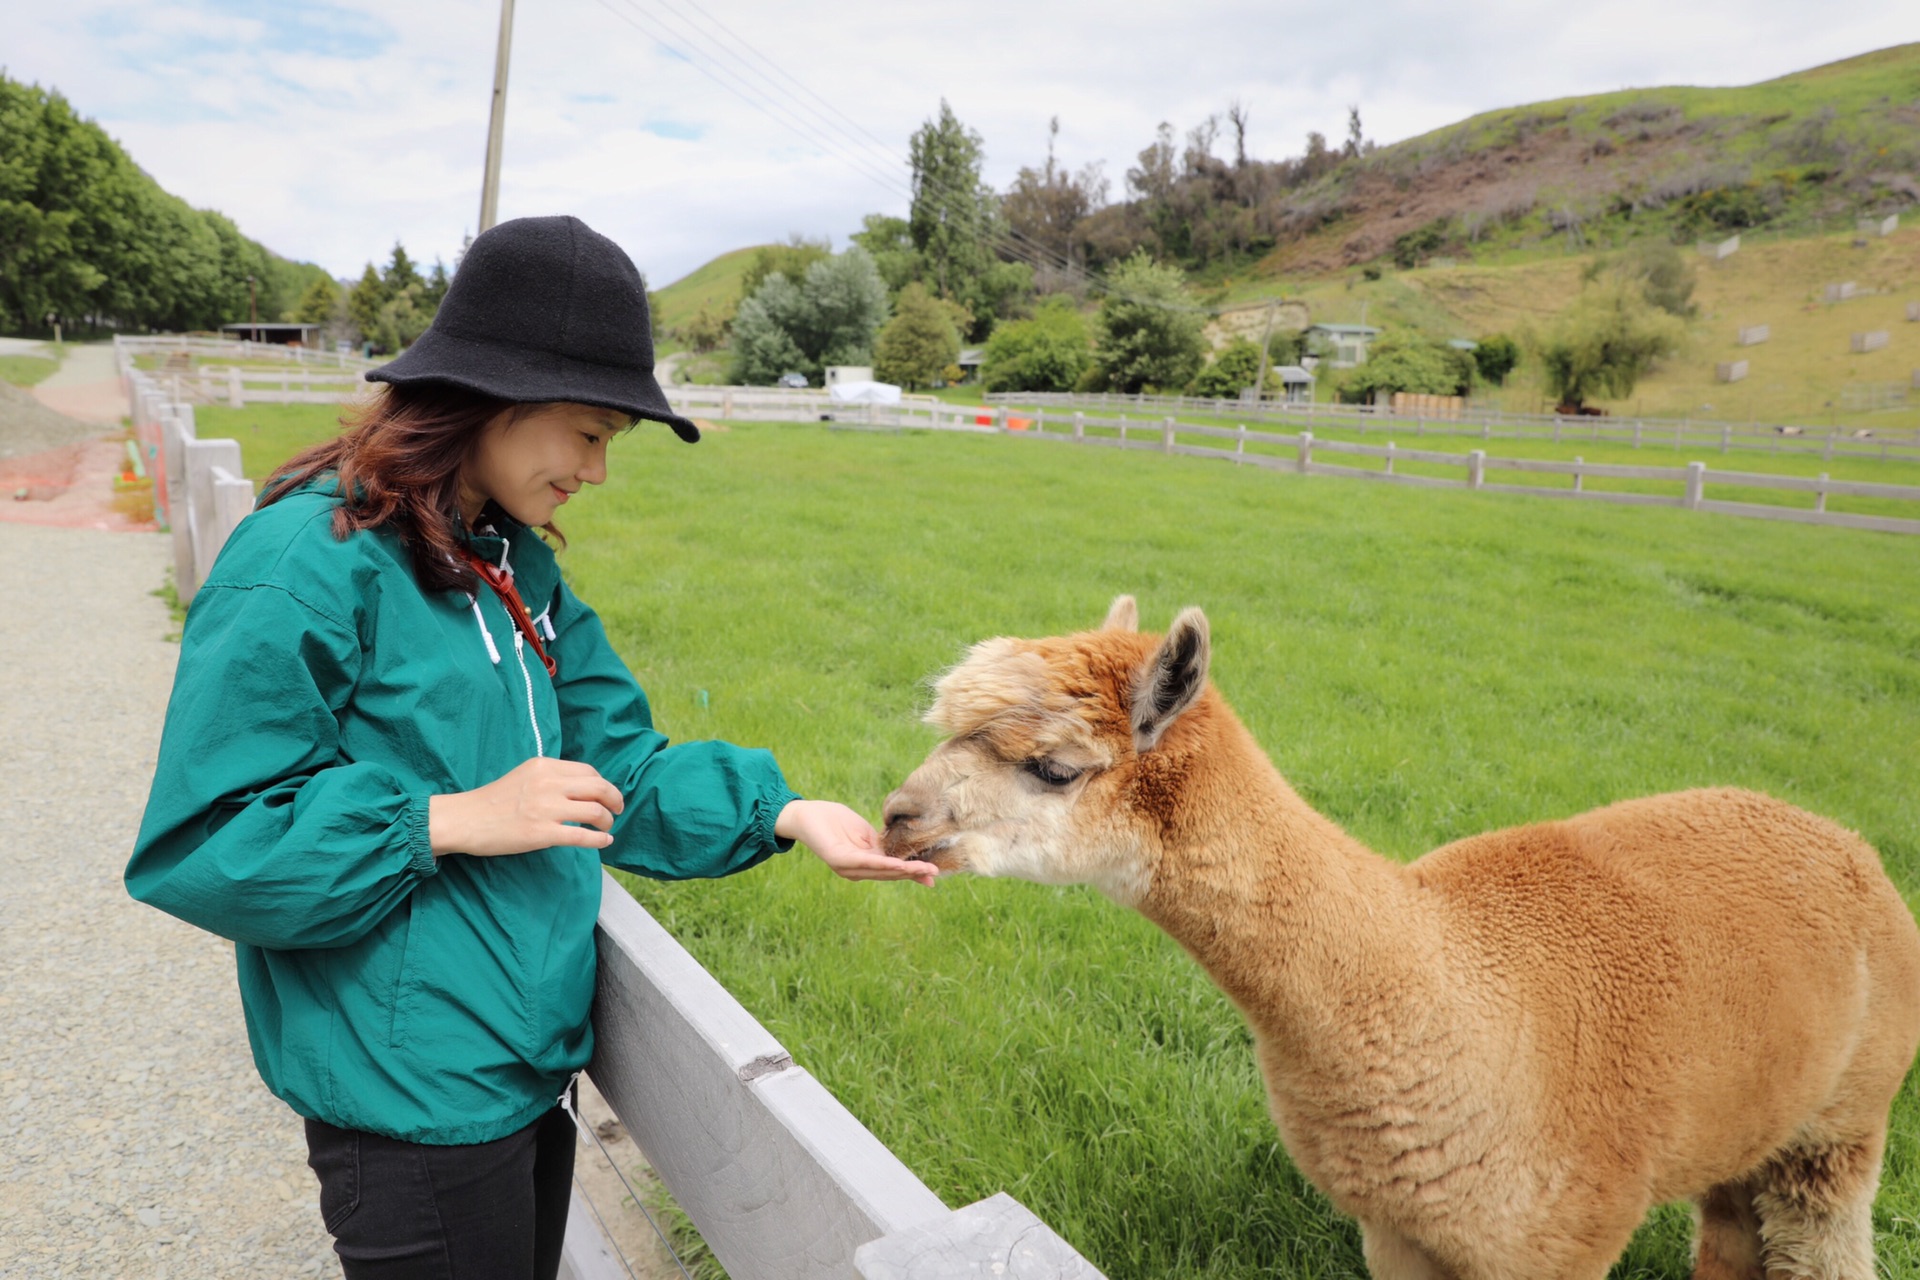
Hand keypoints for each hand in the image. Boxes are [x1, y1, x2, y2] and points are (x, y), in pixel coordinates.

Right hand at [429, 758, 623, 856]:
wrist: (465, 819)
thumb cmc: (493, 799)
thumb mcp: (525, 776)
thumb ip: (551, 778)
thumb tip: (581, 789)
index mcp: (545, 766)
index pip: (589, 772)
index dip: (604, 784)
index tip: (607, 795)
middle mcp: (549, 783)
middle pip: (599, 788)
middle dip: (615, 800)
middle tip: (618, 810)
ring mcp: (546, 809)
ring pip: (595, 812)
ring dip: (608, 821)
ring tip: (607, 828)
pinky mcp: (541, 834)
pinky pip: (582, 837)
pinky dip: (599, 839)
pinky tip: (604, 842)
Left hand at [775, 800, 936, 886]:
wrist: (805, 814)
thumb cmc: (834, 820)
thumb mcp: (864, 833)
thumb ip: (881, 844)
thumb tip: (903, 850)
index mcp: (864, 864)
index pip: (892, 871)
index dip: (912, 873)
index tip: (933, 876)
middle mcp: (856, 871)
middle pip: (890, 874)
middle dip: (913, 874)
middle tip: (935, 874)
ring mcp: (847, 867)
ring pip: (881, 871)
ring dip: (904, 871)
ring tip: (924, 870)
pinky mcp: (839, 859)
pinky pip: (866, 862)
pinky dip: (883, 864)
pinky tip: (898, 865)